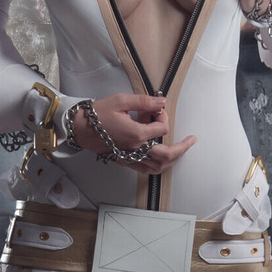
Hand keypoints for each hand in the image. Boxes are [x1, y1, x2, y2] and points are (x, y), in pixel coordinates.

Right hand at [72, 92, 196, 174]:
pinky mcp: (124, 161)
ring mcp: (130, 157)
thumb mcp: (121, 100)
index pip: (162, 128)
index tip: (157, 109)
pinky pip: (145, 170)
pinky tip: (160, 160)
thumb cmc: (96, 115)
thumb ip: (144, 102)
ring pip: (158, 166)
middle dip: (183, 147)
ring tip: (179, 150)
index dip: (163, 117)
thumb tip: (161, 102)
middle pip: (168, 154)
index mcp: (136, 134)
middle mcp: (135, 149)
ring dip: (172, 159)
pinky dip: (157, 166)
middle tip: (191, 141)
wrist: (79, 128)